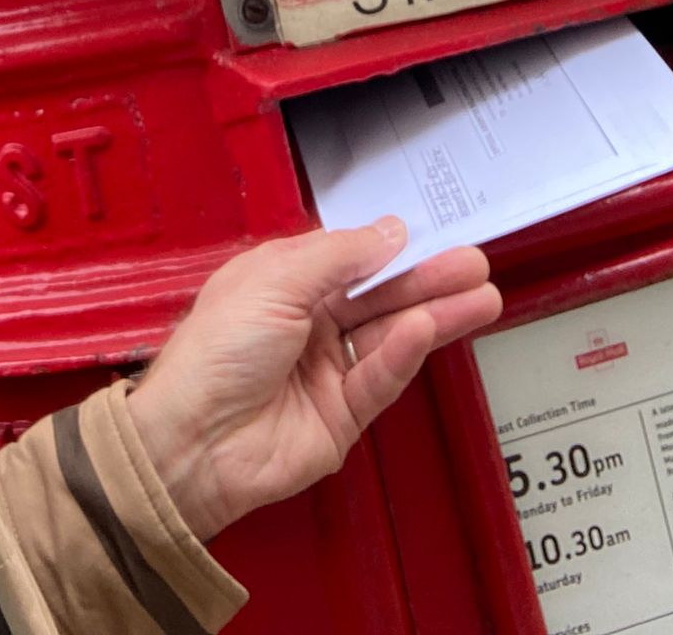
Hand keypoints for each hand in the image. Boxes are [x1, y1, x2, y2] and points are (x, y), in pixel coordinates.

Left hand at [126, 218, 500, 541]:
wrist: (192, 440)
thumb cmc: (213, 353)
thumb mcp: (274, 281)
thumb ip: (338, 257)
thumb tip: (389, 232)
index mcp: (283, 283)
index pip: (350, 259)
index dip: (390, 247)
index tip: (433, 232)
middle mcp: (308, 324)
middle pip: (380, 297)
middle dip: (428, 280)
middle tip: (474, 265)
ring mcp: (326, 371)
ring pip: (391, 336)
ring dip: (435, 315)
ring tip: (480, 297)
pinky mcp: (341, 417)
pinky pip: (379, 378)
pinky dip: (403, 353)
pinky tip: (428, 329)